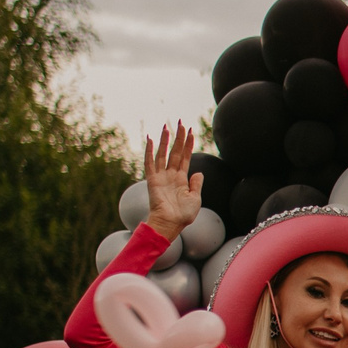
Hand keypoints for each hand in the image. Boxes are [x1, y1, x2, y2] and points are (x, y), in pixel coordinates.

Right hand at [140, 121, 199, 238]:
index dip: (188, 145)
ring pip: (163, 154)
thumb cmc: (183, 215)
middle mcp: (170, 175)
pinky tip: (150, 139)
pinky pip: (150, 163)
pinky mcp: (152, 180)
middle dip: (178, 137)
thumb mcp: (195, 198)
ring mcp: (161, 177)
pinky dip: (149, 151)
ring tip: (167, 127)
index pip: (185, 158)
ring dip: (165, 141)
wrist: (171, 224)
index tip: (191, 131)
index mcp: (181, 179)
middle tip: (180, 123)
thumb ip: (196, 184)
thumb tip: (198, 172)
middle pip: (175, 152)